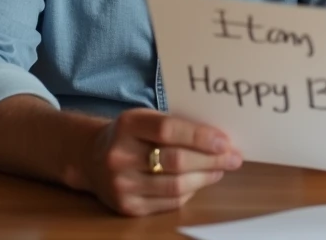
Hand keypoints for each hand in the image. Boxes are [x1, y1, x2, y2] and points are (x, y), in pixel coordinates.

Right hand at [73, 108, 242, 215]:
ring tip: (220, 169)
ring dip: (205, 178)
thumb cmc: (131, 135)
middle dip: (211, 160)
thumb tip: (220, 136)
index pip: (168, 130)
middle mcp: (120, 156)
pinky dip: (190, 192)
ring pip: (175, 186)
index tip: (225, 140)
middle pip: (176, 161)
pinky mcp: (127, 207)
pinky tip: (200, 182)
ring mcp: (121, 184)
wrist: (91, 158)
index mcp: (127, 125)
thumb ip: (177, 124)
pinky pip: (168, 202)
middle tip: (233, 157)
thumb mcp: (146, 118)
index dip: (200, 137)